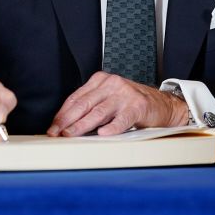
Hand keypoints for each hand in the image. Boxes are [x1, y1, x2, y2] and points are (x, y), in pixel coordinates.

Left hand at [47, 71, 188, 136]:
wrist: (162, 104)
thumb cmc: (131, 103)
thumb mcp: (108, 98)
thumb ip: (91, 106)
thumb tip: (66, 124)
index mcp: (101, 80)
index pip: (76, 98)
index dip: (62, 113)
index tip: (53, 126)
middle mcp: (111, 84)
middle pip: (84, 104)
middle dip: (67, 120)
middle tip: (57, 133)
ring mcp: (125, 94)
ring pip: (99, 112)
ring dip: (82, 126)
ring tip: (72, 135)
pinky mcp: (138, 106)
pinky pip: (122, 119)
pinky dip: (112, 127)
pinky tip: (103, 134)